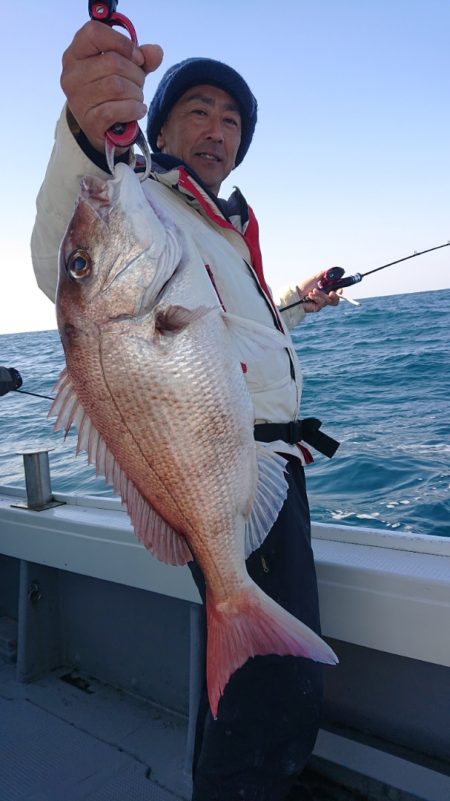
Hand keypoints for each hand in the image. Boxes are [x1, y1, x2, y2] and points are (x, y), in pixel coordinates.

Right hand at [61, 21, 162, 152]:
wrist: (101, 128)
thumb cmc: (112, 92)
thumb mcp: (127, 69)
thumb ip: (142, 57)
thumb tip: (155, 52)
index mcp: (75, 53)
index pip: (94, 32)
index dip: (122, 43)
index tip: (137, 58)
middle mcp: (71, 74)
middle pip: (113, 62)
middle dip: (136, 74)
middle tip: (138, 84)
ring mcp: (77, 99)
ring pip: (117, 86)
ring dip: (136, 93)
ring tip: (137, 99)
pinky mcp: (88, 120)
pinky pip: (117, 109)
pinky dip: (134, 110)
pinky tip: (137, 111)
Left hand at [296, 273, 340, 313]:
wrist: (295, 294)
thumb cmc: (303, 286)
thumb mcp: (314, 278)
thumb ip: (323, 274)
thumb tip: (330, 270)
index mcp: (325, 289)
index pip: (336, 292)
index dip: (340, 291)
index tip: (340, 289)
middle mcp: (324, 297)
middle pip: (335, 299)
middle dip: (335, 296)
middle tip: (331, 293)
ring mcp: (321, 303)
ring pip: (328, 300)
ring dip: (320, 294)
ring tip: (313, 291)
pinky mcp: (317, 308)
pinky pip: (321, 303)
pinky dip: (316, 298)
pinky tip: (310, 296)